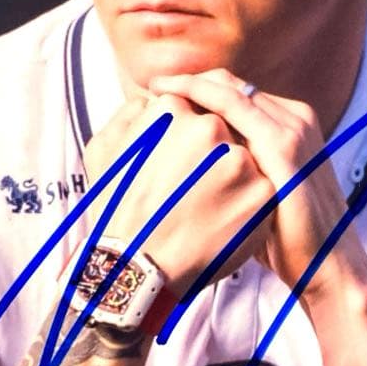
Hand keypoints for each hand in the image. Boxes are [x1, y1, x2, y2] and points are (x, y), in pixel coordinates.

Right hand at [82, 92, 274, 296]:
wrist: (137, 267)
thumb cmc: (116, 208)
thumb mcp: (104, 150)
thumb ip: (130, 113)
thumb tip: (154, 98)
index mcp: (174, 110)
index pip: (193, 109)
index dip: (184, 138)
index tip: (176, 163)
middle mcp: (211, 128)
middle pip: (223, 131)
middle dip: (210, 156)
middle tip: (188, 188)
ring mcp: (241, 161)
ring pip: (246, 159)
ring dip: (230, 180)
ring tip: (202, 208)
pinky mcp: (263, 193)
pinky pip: (261, 190)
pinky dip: (245, 205)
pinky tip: (219, 221)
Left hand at [148, 69, 366, 305]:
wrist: (328, 267)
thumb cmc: (288, 240)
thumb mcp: (259, 193)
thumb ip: (236, 171)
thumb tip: (192, 166)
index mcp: (291, 124)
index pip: (234, 92)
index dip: (196, 88)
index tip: (160, 95)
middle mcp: (295, 118)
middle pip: (229, 83)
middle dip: (187, 82)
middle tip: (151, 87)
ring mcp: (292, 129)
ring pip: (229, 88)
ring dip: (188, 84)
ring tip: (155, 90)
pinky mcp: (285, 146)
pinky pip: (234, 107)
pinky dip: (201, 97)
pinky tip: (173, 103)